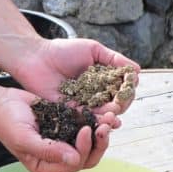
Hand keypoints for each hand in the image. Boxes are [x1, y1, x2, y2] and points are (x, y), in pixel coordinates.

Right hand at [0, 85, 113, 171]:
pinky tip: (102, 111)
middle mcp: (56, 156)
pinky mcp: (65, 124)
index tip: (84, 130)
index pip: (73, 164)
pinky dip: (94, 120)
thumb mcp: (24, 138)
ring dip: (100, 132)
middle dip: (98, 144)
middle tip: (104, 126)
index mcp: (46, 166)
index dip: (84, 149)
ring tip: (109, 118)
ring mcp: (62, 140)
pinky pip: (83, 125)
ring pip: (88, 143)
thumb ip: (48, 150)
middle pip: (86, 157)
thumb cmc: (6, 123)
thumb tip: (74, 159)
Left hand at [7, 37, 140, 118]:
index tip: (130, 87)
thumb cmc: (63, 50)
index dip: (127, 90)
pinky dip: (96, 121)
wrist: (36, 57)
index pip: (121, 89)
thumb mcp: (93, 50)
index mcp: (102, 81)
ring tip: (114, 114)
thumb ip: (114, 59)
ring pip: (102, 115)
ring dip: (111, 116)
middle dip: (121, 105)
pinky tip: (103, 120)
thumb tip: (136, 71)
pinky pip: (87, 120)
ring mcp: (84, 106)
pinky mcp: (70, 114)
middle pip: (115, 105)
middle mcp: (95, 96)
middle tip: (120, 103)